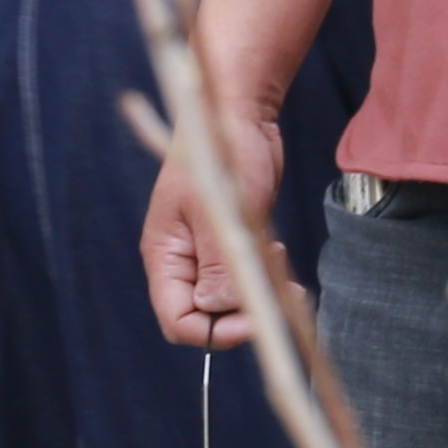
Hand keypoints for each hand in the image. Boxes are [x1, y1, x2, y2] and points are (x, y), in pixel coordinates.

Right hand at [141, 110, 289, 348]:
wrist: (236, 116)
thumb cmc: (218, 154)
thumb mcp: (219, 212)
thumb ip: (216, 265)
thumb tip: (219, 310)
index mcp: (165, 256)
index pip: (178, 320)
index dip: (214, 332)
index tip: (253, 318)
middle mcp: (183, 261)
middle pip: (205, 317)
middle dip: (242, 314)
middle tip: (278, 291)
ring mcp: (207, 253)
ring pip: (230, 301)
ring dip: (259, 294)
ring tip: (282, 266)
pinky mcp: (231, 242)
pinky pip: (244, 278)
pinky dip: (264, 277)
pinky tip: (278, 255)